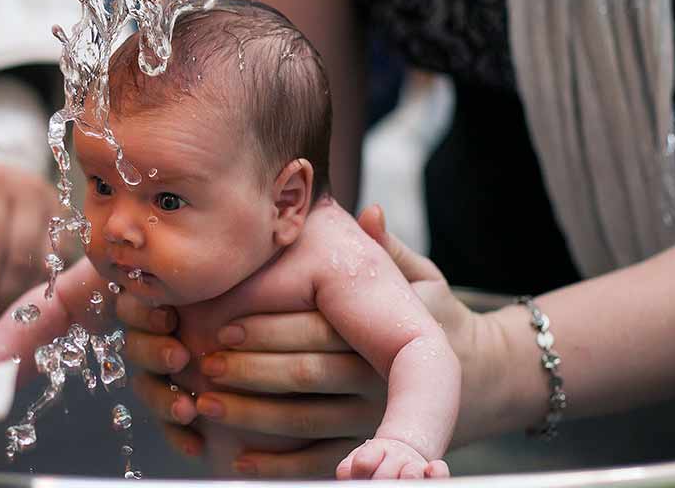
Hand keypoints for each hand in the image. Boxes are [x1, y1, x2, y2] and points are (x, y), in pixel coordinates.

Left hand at [0, 161, 57, 333]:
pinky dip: (43, 284)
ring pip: (47, 260)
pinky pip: (61, 259)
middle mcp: (23, 190)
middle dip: (5, 297)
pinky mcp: (65, 216)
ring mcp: (50, 201)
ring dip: (26, 295)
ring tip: (3, 316)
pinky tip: (24, 299)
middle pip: (23, 254)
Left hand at [118, 203, 498, 475]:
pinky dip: (274, 464)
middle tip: (202, 365)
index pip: (321, 333)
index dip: (270, 330)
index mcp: (388, 333)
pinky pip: (313, 462)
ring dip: (248, 415)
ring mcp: (371, 420)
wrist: (474, 383)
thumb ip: (389, 250)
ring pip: (302, 423)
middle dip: (249, 372)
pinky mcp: (363, 449)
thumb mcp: (423, 279)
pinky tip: (235, 456)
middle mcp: (380, 381)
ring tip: (200, 403)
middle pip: (305, 379)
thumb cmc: (435, 318)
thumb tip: (370, 212)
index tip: (225, 326)